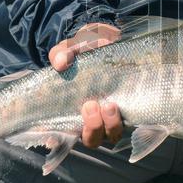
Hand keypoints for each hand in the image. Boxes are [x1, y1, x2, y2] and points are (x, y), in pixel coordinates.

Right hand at [48, 23, 123, 147]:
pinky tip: (123, 109)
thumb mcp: (72, 47)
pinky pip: (131, 124)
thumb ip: (63, 53)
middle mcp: (92, 120)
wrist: (111, 41)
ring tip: (110, 105)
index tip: (51, 138)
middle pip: (92, 139)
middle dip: (92, 127)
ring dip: (110, 124)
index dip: (54, 141)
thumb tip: (61, 63)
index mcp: (72, 110)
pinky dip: (126, 120)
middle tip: (90, 105)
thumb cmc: (85, 50)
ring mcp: (112, 118)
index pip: (60, 136)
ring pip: (112, 135)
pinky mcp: (131, 110)